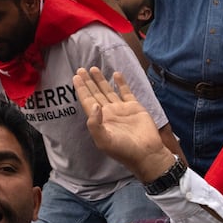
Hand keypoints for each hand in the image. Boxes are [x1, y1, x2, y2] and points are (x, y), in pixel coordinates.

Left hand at [73, 66, 170, 181]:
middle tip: (80, 69)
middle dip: (88, 82)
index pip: (87, 101)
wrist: (146, 153)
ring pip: (108, 91)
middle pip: (96, 93)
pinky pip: (126, 92)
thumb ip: (95, 124)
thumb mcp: (104, 141)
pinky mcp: (134, 107)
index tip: (75, 77)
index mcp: (100, 120)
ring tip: (93, 69)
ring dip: (101, 80)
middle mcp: (109, 113)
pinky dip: (121, 83)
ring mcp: (121, 109)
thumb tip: (94, 105)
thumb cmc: (124, 150)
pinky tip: (116, 74)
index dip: (81, 89)